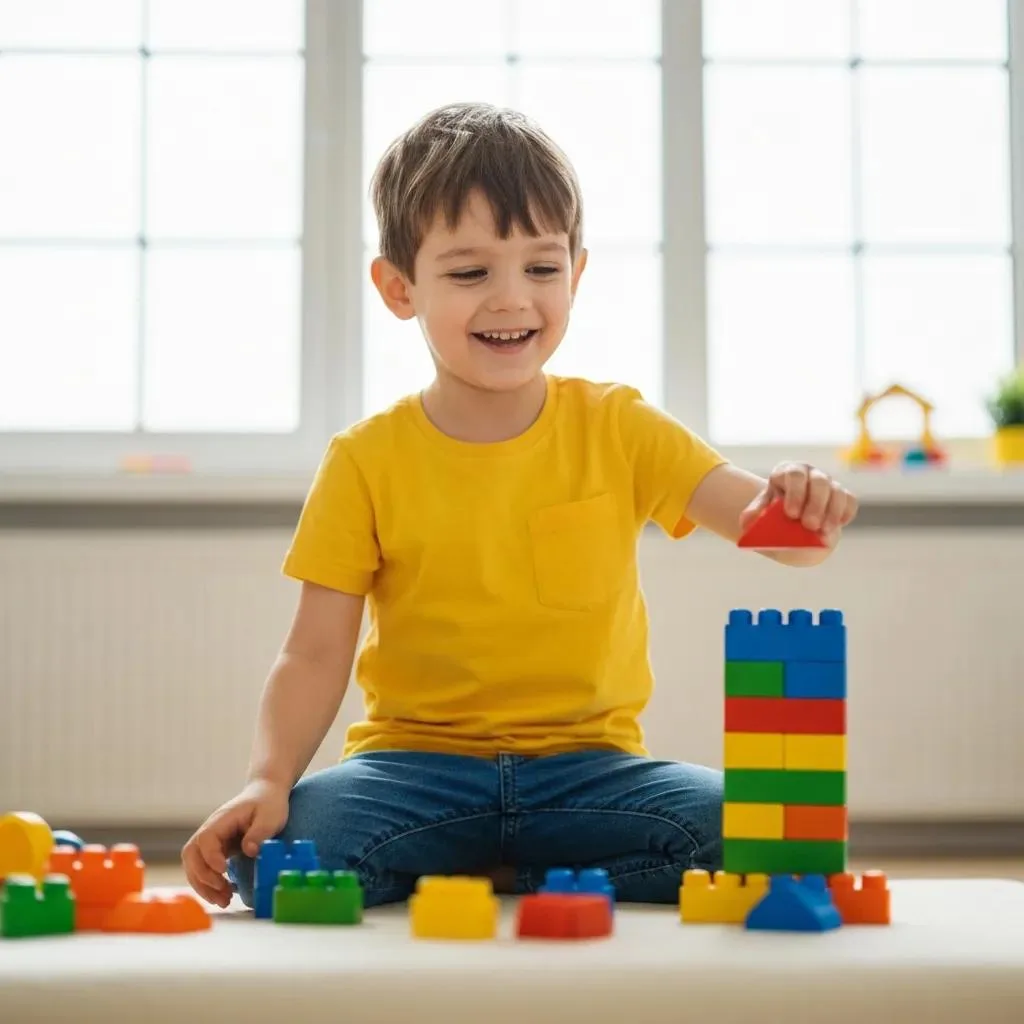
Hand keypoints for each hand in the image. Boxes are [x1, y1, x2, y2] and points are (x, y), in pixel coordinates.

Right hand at [181, 778, 288, 907]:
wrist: (266, 793)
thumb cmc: (268, 803)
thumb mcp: (271, 815)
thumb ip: (260, 832)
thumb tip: (249, 850)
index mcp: (222, 819)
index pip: (206, 839)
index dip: (211, 857)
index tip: (224, 871)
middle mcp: (211, 830)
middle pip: (191, 855)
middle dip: (202, 877)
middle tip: (222, 893)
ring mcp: (211, 840)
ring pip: (194, 865)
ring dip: (204, 886)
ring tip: (224, 901)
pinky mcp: (216, 850)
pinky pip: (204, 869)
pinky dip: (210, 884)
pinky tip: (224, 894)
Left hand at [739, 462, 857, 546]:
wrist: (790, 520)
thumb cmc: (773, 512)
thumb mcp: (760, 512)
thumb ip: (753, 515)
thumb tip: (746, 522)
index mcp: (786, 472)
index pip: (794, 475)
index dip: (795, 493)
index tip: (791, 514)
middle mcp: (810, 473)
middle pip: (819, 481)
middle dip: (815, 504)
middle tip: (809, 525)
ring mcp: (828, 483)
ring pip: (837, 491)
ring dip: (832, 512)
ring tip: (823, 531)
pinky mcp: (842, 495)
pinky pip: (850, 500)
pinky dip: (846, 513)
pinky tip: (838, 525)